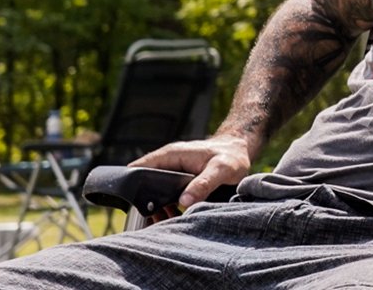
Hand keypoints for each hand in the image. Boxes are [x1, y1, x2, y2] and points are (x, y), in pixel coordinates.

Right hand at [130, 133, 254, 211]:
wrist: (240, 150)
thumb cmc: (232, 156)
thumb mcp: (221, 169)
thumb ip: (204, 183)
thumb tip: (184, 201)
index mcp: (171, 155)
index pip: (138, 168)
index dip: (132, 186)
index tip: (135, 207)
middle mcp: (168, 162)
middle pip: (143, 185)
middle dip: (145, 204)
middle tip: (153, 222)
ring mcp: (172, 171)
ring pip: (154, 192)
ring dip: (157, 208)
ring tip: (164, 222)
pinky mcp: (179, 180)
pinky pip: (166, 195)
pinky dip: (167, 207)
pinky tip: (173, 219)